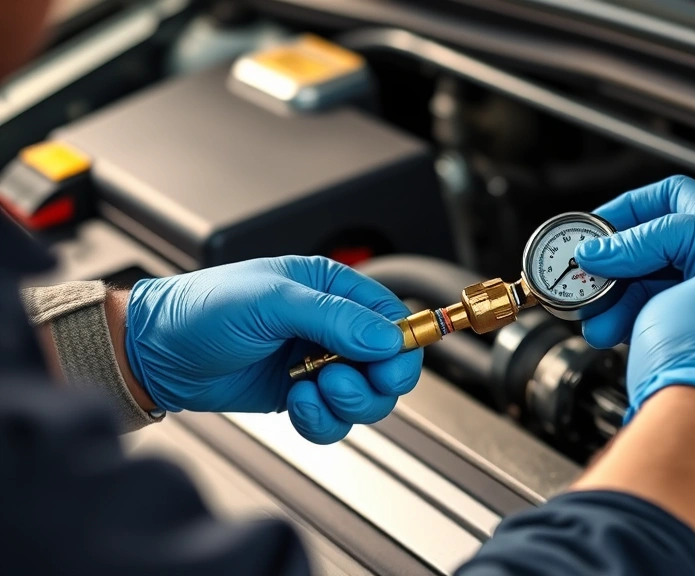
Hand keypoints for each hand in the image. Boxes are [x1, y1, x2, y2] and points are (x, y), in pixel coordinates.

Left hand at [124, 256, 422, 443]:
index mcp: (333, 289)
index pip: (393, 318)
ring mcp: (319, 365)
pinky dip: (322, 420)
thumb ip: (333, 318)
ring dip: (346, 403)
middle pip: (391, 365)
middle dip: (373, 381)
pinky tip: (296, 403)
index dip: (401, 345)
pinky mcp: (303, 397)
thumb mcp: (271, 301)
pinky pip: (336, 420)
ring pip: (368, 398)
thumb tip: (386, 338)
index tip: (386, 364)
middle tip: (340, 381)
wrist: (156, 353)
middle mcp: (333, 327)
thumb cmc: (203, 310)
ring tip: (310, 390)